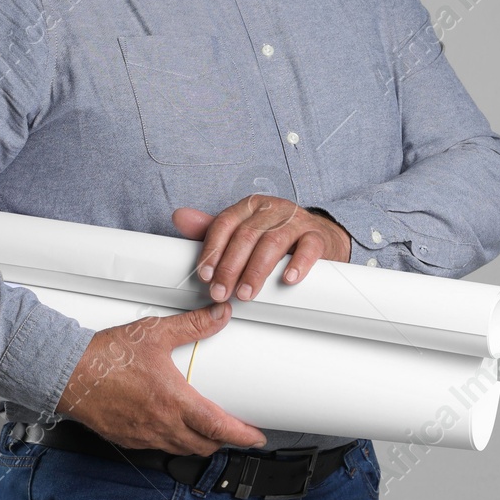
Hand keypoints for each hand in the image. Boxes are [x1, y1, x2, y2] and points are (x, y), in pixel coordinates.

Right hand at [57, 302, 267, 455]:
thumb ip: (193, 325)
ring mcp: (142, 434)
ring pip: (181, 449)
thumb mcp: (155, 332)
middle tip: (236, 431)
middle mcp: (160, 424)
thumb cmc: (106, 355)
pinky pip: (158, 446)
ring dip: (200, 443)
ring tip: (209, 429)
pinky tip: (173, 426)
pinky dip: (174, 441)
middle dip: (224, 441)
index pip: (217, 427)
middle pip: (203, 445)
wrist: (66, 373)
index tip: (256, 437)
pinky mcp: (127, 437)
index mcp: (173, 401)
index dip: (241, 435)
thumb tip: (220, 314)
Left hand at [173, 196, 352, 302]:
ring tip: (246, 293)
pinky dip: (298, 264)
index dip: (213, 249)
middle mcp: (272, 209)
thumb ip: (212, 229)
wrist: (319, 236)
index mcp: (250, 206)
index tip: (204, 275)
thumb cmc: (276, 235)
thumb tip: (180, 217)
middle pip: (247, 235)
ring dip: (256, 270)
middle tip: (221, 292)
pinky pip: (308, 247)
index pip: (226, 223)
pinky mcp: (317, 236)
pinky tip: (287, 279)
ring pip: (274, 242)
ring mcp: (296, 221)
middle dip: (230, 267)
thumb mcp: (243, 230)